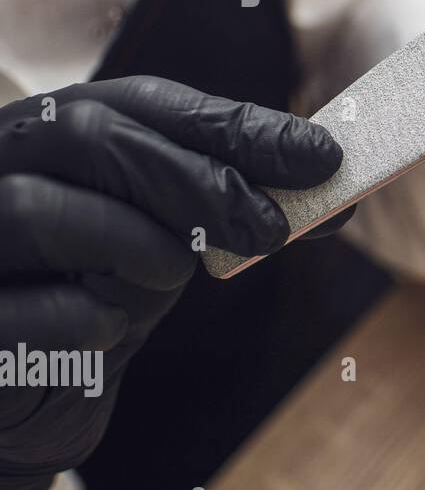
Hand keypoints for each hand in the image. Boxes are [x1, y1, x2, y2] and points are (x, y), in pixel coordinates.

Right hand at [0, 76, 342, 489]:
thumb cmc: (104, 289)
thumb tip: (329, 179)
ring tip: (172, 276)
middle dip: (198, 180)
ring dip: (136, 244)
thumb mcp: (170, 236)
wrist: (27, 387)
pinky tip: (108, 330)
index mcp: (54, 129)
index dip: (240, 125)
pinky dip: (84, 318)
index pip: (148, 102)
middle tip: (271, 229)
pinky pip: (22, 309)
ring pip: (40, 210)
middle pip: (91, 135)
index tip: (323, 158)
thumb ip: (227, 201)